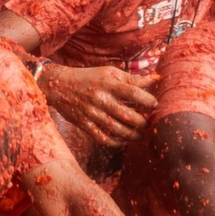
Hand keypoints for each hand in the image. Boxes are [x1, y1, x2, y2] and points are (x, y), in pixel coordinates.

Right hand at [40, 64, 159, 146]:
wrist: (59, 85)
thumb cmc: (89, 77)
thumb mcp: (109, 72)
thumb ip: (132, 79)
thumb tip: (155, 79)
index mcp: (108, 83)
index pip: (133, 93)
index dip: (147, 100)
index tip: (154, 104)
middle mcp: (101, 99)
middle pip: (127, 115)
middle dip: (142, 122)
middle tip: (148, 122)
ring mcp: (92, 113)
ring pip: (117, 129)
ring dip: (132, 135)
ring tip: (139, 134)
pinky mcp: (84, 124)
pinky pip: (102, 138)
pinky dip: (116, 142)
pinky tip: (123, 140)